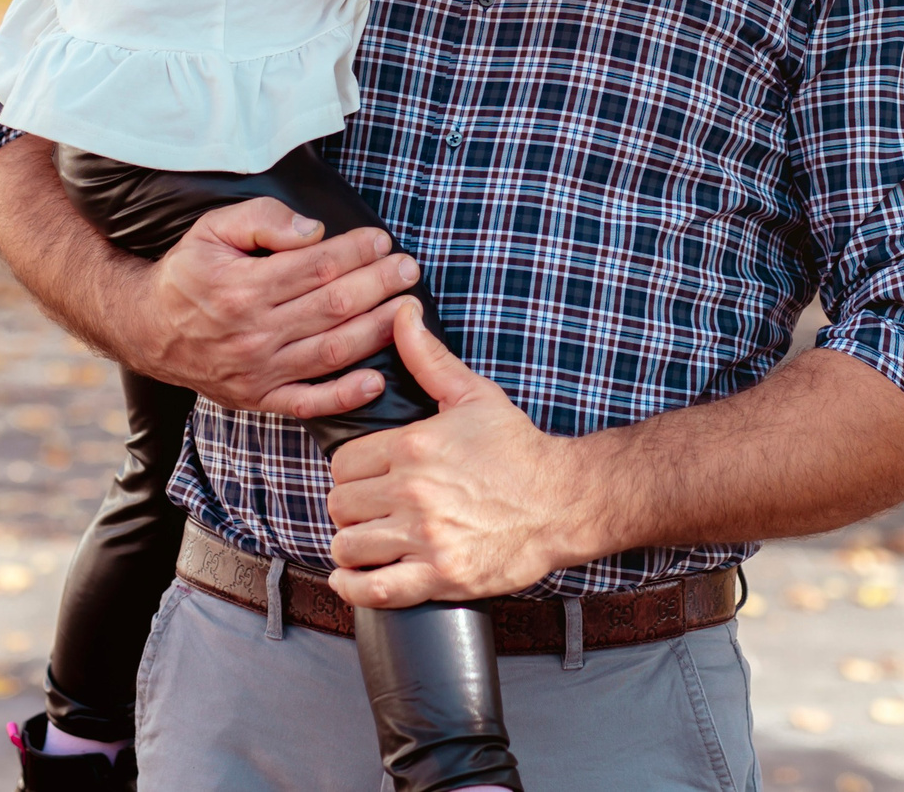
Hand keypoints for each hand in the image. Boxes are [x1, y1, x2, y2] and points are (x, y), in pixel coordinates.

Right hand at [123, 196, 420, 418]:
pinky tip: (376, 380)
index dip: (356, 252)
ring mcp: (258, 370)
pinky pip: (308, 402)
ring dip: (377, 329)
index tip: (382, 241)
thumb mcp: (212, 229)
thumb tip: (313, 230)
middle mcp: (254, 332)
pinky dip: (344, 395)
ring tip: (408, 310)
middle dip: (379, 284)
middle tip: (409, 269)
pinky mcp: (258, 398)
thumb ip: (261, 219)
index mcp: (243, 287)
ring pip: (332, 349)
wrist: (145, 328)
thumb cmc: (186, 273)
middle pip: (333, 306)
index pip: (317, 266)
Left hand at [324, 303, 604, 605]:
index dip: (349, 472)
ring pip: (349, 545)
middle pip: (340, 504)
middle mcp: (413, 492)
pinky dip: (354, 588)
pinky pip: (375, 590)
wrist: (563, 500)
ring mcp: (426, 537)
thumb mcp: (472, 395)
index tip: (365, 478)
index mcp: (414, 446)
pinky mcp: (440, 576)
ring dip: (351, 545)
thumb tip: (402, 312)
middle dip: (350, 507)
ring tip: (368, 540)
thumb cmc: (517, 449)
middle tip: (368, 509)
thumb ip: (428, 358)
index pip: (342, 464)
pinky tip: (353, 577)